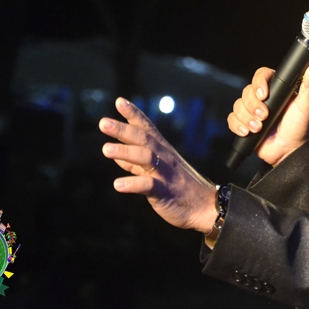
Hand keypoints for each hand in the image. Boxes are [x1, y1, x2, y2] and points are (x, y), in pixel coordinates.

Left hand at [100, 98, 216, 233]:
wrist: (205, 206)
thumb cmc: (178, 187)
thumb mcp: (156, 170)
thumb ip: (134, 163)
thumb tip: (115, 154)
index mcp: (161, 150)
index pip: (146, 128)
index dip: (133, 114)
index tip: (119, 101)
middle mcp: (163, 157)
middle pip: (143, 139)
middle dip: (123, 129)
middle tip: (103, 123)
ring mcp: (165, 173)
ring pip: (146, 157)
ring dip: (125, 152)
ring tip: (105, 149)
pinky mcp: (165, 192)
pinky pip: (149, 186)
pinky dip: (133, 184)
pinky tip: (118, 185)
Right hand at [227, 60, 308, 166]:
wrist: (290, 150)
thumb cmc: (300, 126)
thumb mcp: (306, 105)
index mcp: (275, 89)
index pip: (261, 75)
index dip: (259, 83)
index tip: (264, 95)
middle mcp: (261, 97)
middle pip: (246, 91)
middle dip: (253, 105)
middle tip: (264, 116)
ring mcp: (251, 110)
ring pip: (238, 105)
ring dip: (246, 117)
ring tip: (258, 128)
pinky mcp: (244, 123)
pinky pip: (232, 119)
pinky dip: (237, 125)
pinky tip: (247, 132)